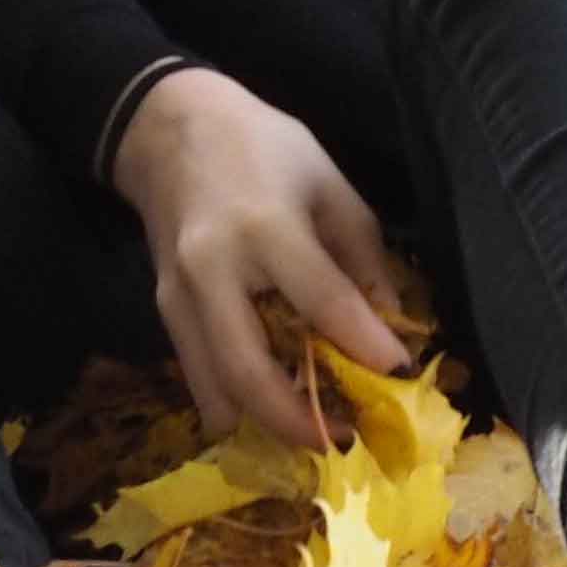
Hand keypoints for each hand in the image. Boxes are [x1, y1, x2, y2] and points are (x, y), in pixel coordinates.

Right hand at [107, 66, 413, 448]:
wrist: (168, 129)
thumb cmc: (261, 147)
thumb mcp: (328, 183)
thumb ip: (362, 256)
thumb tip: (390, 325)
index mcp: (264, 227)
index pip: (323, 301)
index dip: (367, 345)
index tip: (403, 372)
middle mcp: (214, 269)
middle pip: (250, 370)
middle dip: (300, 418)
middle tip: (345, 437)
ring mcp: (180, 295)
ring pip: (217, 387)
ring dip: (267, 422)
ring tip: (315, 430)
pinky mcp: (163, 308)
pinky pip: (198, 373)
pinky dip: (235, 402)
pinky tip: (272, 407)